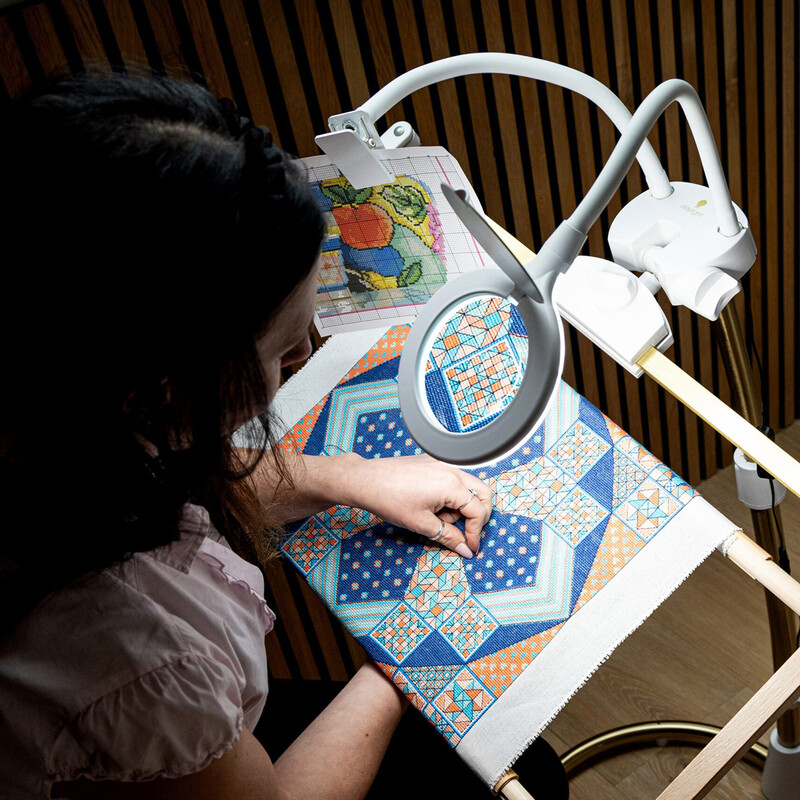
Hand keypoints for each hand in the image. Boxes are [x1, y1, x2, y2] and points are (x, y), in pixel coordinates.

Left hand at [343, 454, 492, 557]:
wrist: (366, 481)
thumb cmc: (389, 499)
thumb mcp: (422, 524)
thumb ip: (449, 537)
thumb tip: (465, 549)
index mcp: (451, 484)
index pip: (478, 511)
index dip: (475, 533)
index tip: (469, 546)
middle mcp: (451, 469)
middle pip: (482, 493)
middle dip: (478, 516)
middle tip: (465, 532)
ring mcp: (443, 463)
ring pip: (469, 486)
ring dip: (463, 506)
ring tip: (440, 519)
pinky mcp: (434, 462)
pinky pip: (455, 479)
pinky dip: (452, 496)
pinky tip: (433, 507)